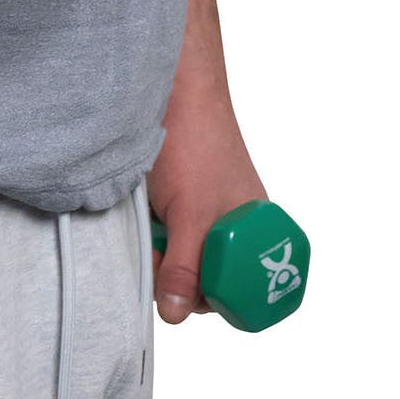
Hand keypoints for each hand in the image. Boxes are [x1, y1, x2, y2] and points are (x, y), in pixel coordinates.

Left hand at [145, 90, 267, 324]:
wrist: (172, 84)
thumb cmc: (196, 141)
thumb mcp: (191, 214)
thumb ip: (187, 267)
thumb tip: (176, 314)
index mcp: (255, 233)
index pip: (237, 293)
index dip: (209, 297)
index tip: (183, 286)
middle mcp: (231, 226)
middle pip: (203, 280)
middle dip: (177, 273)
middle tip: (161, 247)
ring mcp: (202, 212)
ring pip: (179, 257)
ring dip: (160, 248)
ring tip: (151, 219)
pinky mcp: (174, 201)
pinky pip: (163, 233)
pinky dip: (151, 228)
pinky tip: (144, 210)